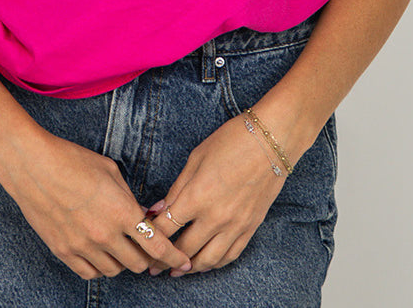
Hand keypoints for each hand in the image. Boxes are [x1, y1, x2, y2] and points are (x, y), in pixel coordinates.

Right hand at [2, 131, 192, 280]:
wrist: (32, 165)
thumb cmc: (71, 160)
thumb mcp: (110, 171)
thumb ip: (129, 198)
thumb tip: (140, 216)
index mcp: (121, 211)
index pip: (157, 245)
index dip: (174, 256)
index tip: (183, 261)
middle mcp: (105, 234)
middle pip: (139, 263)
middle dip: (149, 258)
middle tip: (148, 250)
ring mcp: (83, 246)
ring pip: (116, 270)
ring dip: (124, 262)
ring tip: (122, 248)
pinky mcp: (64, 252)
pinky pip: (91, 273)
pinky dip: (101, 267)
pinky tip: (101, 254)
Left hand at [144, 114, 285, 275]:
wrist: (271, 141)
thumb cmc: (230, 142)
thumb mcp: (195, 159)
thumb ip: (176, 189)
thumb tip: (158, 211)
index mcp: (197, 196)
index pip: (166, 227)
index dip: (150, 235)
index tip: (142, 238)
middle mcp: (215, 217)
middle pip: (184, 249)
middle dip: (165, 259)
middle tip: (153, 265)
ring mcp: (235, 226)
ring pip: (207, 260)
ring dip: (189, 268)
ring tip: (177, 270)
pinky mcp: (250, 228)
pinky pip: (230, 255)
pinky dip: (215, 263)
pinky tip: (205, 262)